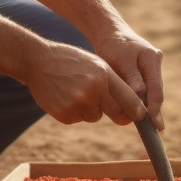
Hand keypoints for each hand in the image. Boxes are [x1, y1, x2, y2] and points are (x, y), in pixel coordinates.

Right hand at [26, 41, 145, 126]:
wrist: (38, 61)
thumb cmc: (71, 61)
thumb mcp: (96, 64)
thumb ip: (113, 83)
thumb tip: (132, 106)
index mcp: (105, 75)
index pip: (130, 99)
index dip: (138, 111)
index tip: (143, 117)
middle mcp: (94, 90)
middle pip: (116, 113)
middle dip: (116, 112)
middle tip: (110, 106)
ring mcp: (79, 103)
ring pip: (95, 116)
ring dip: (90, 109)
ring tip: (76, 91)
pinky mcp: (66, 114)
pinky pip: (79, 118)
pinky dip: (75, 112)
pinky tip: (65, 96)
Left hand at [92, 28, 164, 129]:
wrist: (108, 31)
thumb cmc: (112, 45)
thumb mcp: (120, 61)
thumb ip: (133, 81)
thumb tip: (142, 102)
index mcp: (152, 59)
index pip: (156, 90)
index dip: (155, 110)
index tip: (155, 126)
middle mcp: (155, 64)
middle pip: (155, 94)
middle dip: (151, 111)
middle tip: (152, 131)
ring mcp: (150, 69)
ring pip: (148, 93)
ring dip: (143, 106)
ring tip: (143, 125)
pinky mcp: (143, 73)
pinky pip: (142, 90)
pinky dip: (137, 100)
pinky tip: (134, 113)